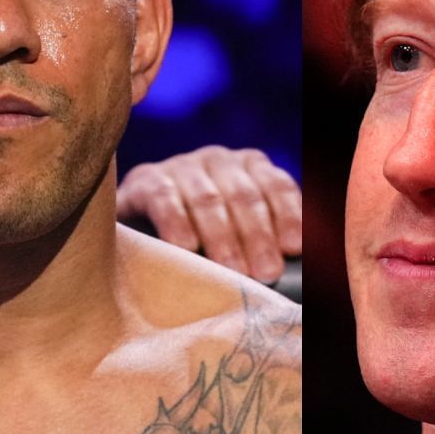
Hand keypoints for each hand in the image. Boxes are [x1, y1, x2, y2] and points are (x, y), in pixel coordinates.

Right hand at [116, 146, 302, 281]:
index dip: (288, 216)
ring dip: (222, 238)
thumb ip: (264, 239)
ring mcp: (181, 166)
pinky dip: (176, 224)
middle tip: (266, 273)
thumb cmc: (200, 235)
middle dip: (257, 236)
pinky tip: (185, 248)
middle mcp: (218, 160)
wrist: (138, 222)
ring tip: (232, 271)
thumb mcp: (237, 230)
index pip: (277, 185)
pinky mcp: (145, 179)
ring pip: (208, 199)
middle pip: (244, 196)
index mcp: (250, 167)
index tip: (295, 248)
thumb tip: (296, 264)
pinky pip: (165, 199)